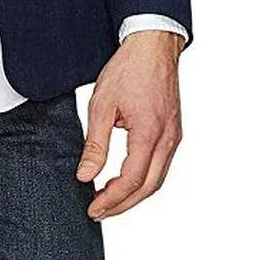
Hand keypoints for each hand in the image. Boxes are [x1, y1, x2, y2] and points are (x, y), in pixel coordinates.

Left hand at [76, 29, 184, 218]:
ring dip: (134, 195)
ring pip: (158, 180)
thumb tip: (85, 175)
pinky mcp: (173, 132)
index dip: (111, 199)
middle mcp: (168, 139)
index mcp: (150, 133)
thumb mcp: (101, 106)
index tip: (93, 208)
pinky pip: (161, 166)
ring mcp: (174, 136)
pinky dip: (144, 180)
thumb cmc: (129, 69)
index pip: (132, 180)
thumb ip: (95, 145)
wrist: (153, 46)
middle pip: (149, 187)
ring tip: (109, 202)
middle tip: (99, 212)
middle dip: (123, 205)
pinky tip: (126, 182)